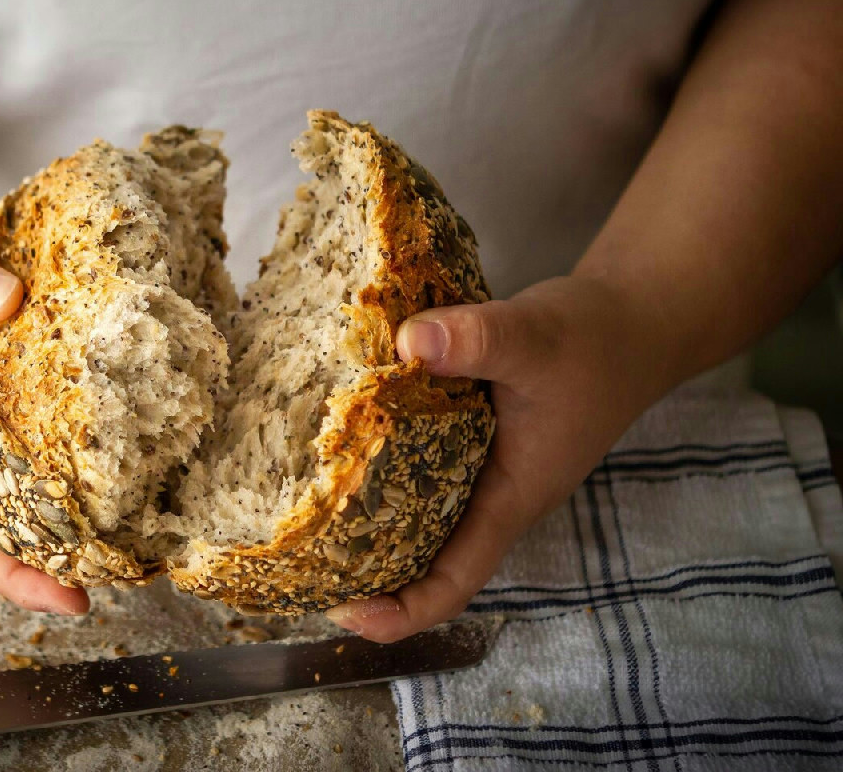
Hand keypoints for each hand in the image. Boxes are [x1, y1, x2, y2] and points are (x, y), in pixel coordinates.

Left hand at [326, 275, 668, 641]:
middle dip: (364, 568)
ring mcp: (479, 463)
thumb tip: (407, 343)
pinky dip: (377, 456)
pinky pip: (415, 459)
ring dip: (364, 512)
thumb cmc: (597, 342)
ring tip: (299, 503)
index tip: (342, 611)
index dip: (401, 612)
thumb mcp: (537, 337)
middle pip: (421, 557)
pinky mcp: (468, 429)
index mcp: (508, 498)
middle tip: (297, 557)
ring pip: (414, 507)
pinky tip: (335, 432)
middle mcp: (488, 491)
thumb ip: (479, 339)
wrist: (633, 318)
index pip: (454, 582)